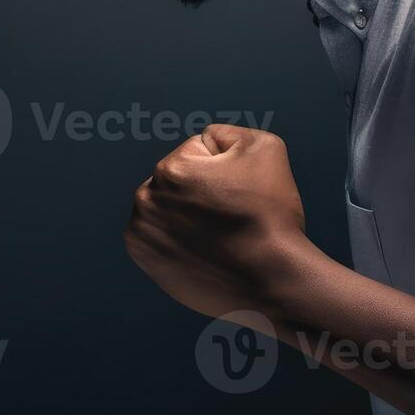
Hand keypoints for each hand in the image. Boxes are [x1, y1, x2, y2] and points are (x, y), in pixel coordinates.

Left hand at [124, 124, 310, 322]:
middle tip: (230, 218)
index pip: (196, 154)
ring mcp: (142, 233)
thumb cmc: (270, 216)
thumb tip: (206, 143)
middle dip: (200, 192)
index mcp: (169, 169)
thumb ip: (226, 133)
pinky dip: (176, 240)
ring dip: (185, 215)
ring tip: (217, 237)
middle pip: (178, 181)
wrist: (272, 281)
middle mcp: (146, 199)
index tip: (239, 196)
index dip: (225, 171)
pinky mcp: (146, 260)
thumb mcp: (263, 147)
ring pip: (167, 208)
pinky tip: (201, 251)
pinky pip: (159, 236)